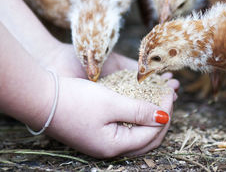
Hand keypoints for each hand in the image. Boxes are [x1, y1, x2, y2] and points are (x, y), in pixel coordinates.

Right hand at [46, 76, 176, 157]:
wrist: (39, 97)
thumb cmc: (74, 100)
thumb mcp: (111, 103)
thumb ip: (139, 111)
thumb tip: (164, 116)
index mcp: (114, 145)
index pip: (152, 133)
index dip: (165, 112)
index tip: (171, 92)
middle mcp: (110, 147)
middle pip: (147, 138)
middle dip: (162, 117)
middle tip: (169, 96)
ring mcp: (103, 139)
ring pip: (138, 132)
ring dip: (152, 115)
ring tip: (160, 97)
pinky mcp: (98, 129)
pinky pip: (126, 126)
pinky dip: (138, 114)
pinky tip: (142, 100)